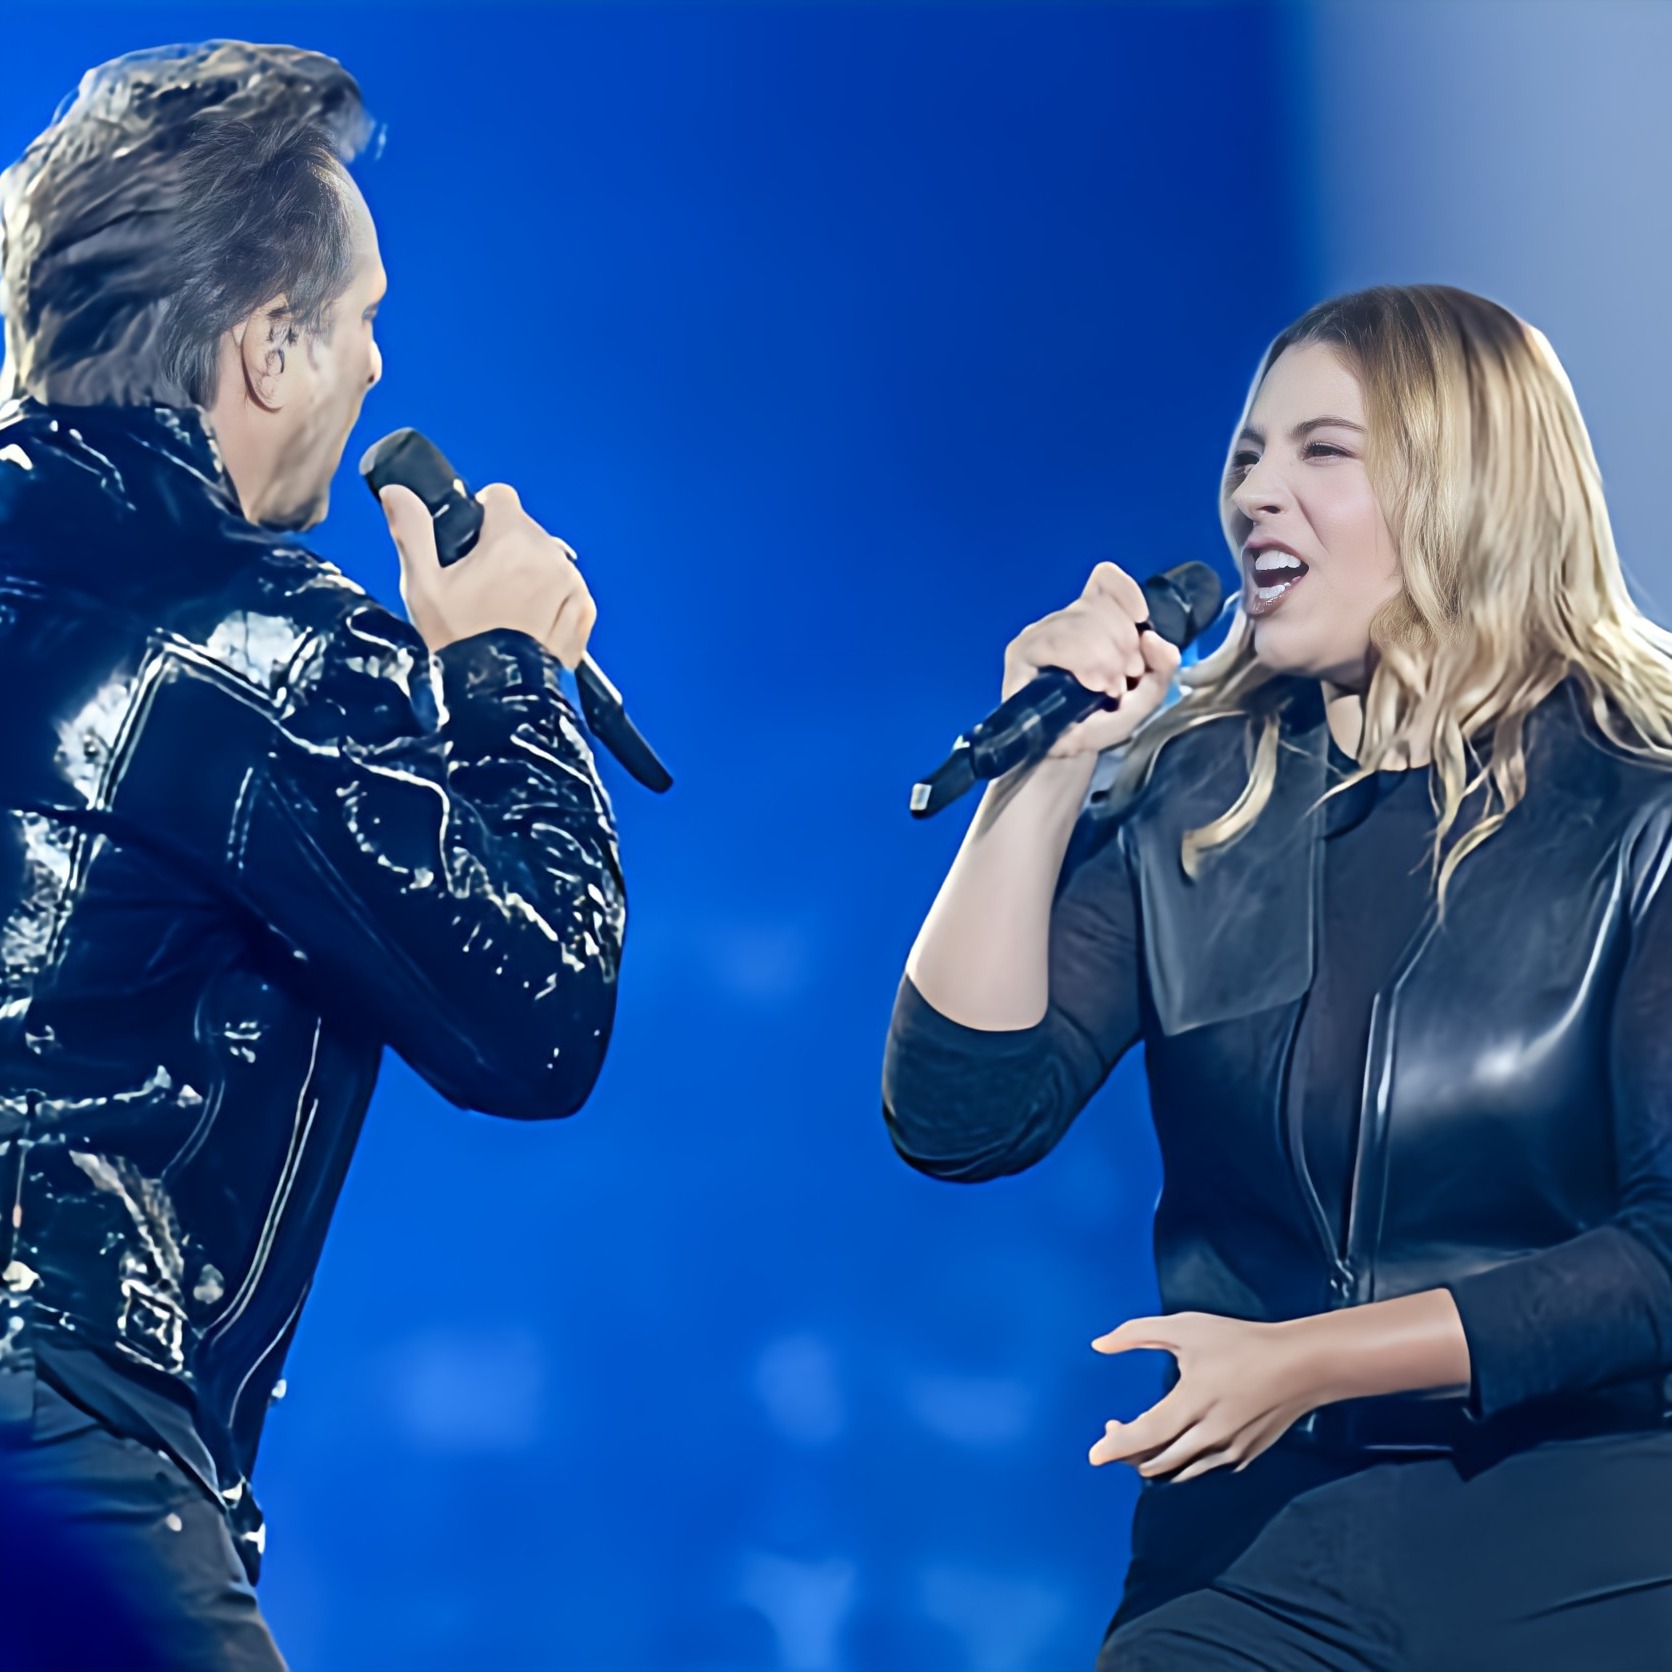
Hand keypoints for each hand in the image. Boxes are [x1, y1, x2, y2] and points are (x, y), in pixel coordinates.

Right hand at [380, 481, 597, 666]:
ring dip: (529, 571)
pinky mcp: (583, 613)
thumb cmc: (458, 642)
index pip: (501, 497)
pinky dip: (551, 597)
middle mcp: (550, 557)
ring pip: (547, 558)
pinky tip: (527, 622)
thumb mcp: (423, 586)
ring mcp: (572, 586)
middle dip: (504, 546)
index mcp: (511, 540)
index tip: (470, 538)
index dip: (481, 513)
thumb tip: (397, 493)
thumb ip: (413, 531)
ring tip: (503, 607)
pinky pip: (567, 588)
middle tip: (481, 583)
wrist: (496, 698)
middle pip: (525, 529)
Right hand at [1001, 563, 1181, 758]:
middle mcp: (1064, 620)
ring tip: (1107, 689)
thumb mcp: (1143, 699)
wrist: (1062, 756)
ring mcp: (1040, 633)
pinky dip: (1080, 659)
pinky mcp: (1021, 651)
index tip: (1141, 620)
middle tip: (1124, 681)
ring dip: (1104, 656)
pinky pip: (1054, 640)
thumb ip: (1161, 669)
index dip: (1124, 592)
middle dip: (1122, 642)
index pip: (1105, 581)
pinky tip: (1089, 683)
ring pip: (1079, 620)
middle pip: (1099, 605)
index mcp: (1093, 622)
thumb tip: (1154, 639)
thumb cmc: (1098, 723)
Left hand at [1087, 1311, 1324, 1483]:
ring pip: (1178, 1471)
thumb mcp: (1184, 1328)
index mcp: (1191, 1405)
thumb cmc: (1240, 1343)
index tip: (1094, 1455)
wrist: (1299, 1365)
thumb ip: (1136, 1334)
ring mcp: (1228, 1451)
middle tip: (1116, 1429)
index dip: (1114, 1448)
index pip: (1142, 1436)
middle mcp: (1209, 1436)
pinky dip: (1180, 1462)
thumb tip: (1099, 1344)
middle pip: (1155, 1461)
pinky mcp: (1243, 1456)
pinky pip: (1201, 1468)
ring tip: (1141, 1435)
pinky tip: (1176, 1441)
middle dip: (1128, 1452)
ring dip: (1153, 1460)